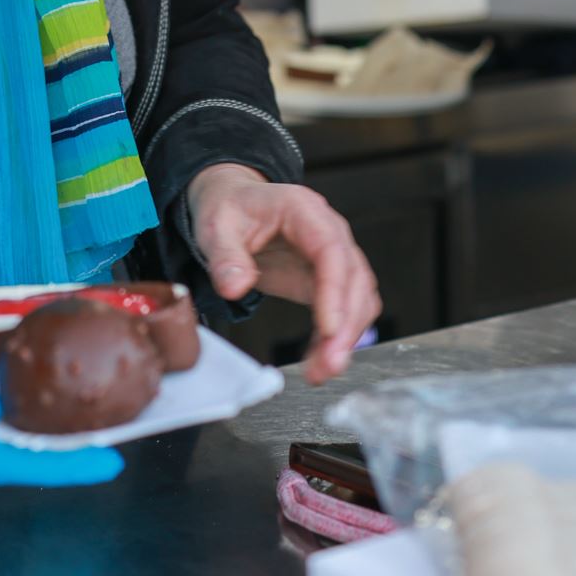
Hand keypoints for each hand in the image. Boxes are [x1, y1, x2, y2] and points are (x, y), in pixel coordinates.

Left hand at [187, 164, 381, 384]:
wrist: (232, 205)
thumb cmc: (228, 209)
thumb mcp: (216, 228)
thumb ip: (225, 257)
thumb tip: (235, 287)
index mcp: (303, 210)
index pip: (331, 250)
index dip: (335, 290)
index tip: (329, 328)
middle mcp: (328, 231)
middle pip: (354, 278)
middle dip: (347, 325)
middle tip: (328, 364)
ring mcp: (332, 257)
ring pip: (359, 298)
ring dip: (347, 337)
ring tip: (321, 370)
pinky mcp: (326, 280)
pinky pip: (344, 311)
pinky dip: (336, 338)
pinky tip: (319, 360)